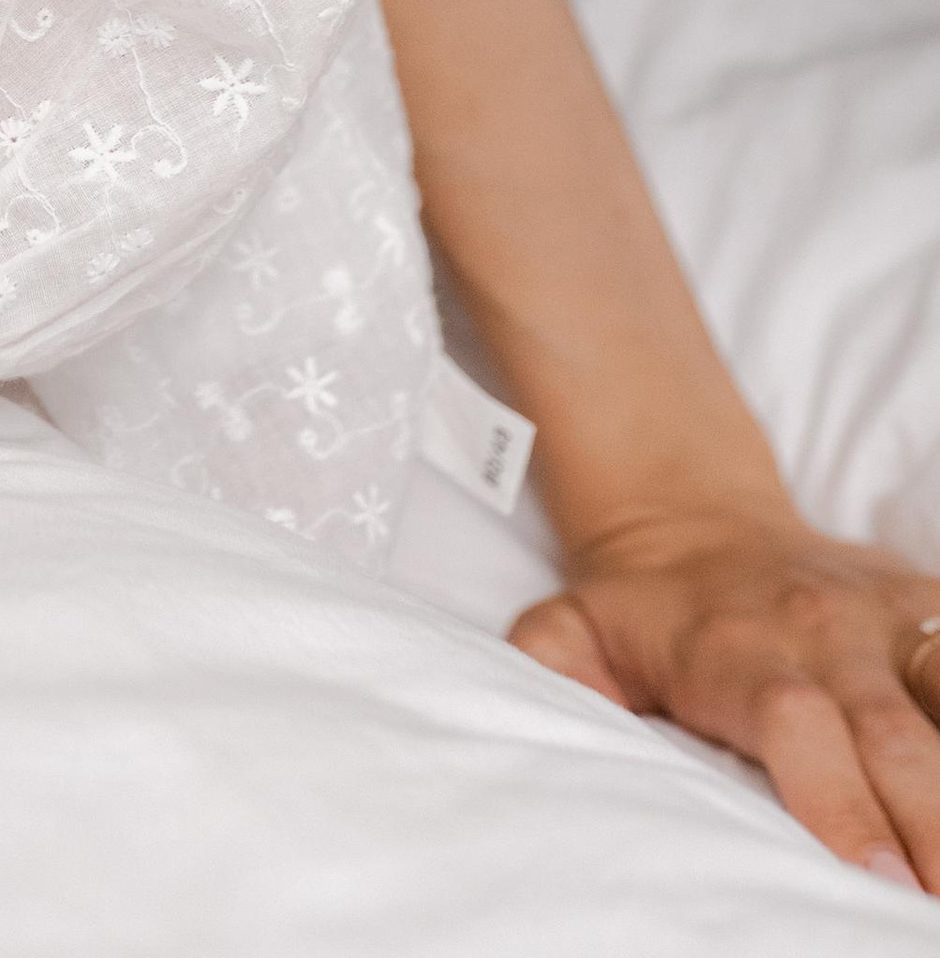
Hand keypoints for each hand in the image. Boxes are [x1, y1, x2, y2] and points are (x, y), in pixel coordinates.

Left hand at [514, 500, 939, 890]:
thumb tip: (520, 722)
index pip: (795, 726)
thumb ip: (550, 676)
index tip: (874, 878)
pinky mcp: (926, 605)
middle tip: (938, 906)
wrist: (694, 512)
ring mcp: (885, 617)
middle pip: (897, 738)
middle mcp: (823, 634)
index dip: (837, 799)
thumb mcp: (571, 634)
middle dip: (934, 827)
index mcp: (739, 654)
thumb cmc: (639, 607)